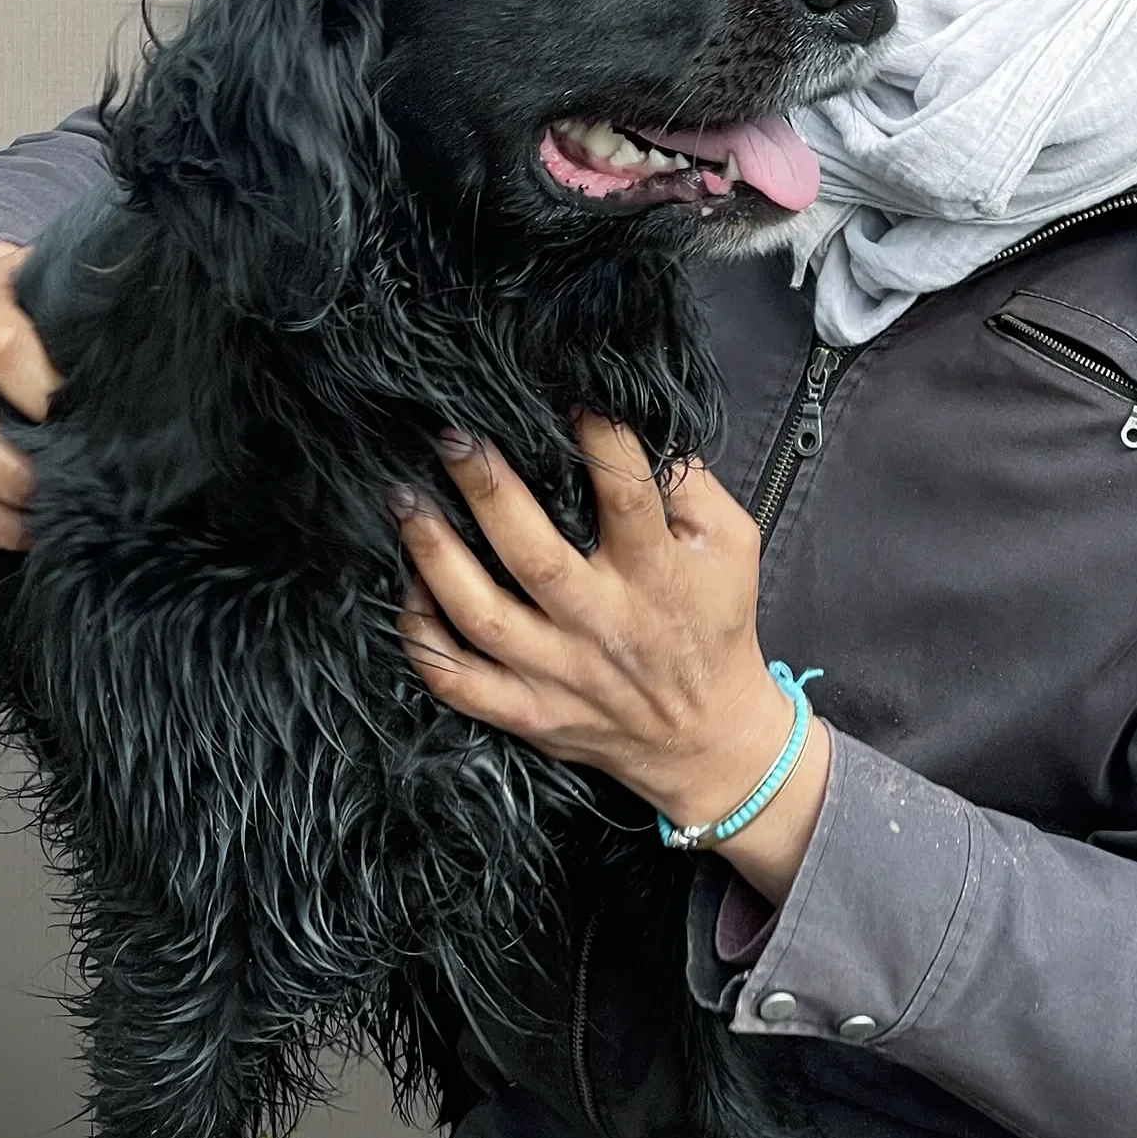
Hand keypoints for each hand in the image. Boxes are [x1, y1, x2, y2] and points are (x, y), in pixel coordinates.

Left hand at [396, 416, 830, 904]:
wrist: (708, 738)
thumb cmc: (717, 623)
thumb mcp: (732, 544)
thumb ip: (693, 485)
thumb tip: (644, 426)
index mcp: (657, 574)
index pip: (625, 497)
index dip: (597, 443)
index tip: (566, 399)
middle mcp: (602, 622)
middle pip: (533, 555)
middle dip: (486, 491)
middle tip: (452, 438)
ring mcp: (559, 673)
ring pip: (481, 616)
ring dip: (434, 555)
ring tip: (404, 500)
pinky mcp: (529, 712)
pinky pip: (459, 681)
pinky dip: (422, 638)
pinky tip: (406, 589)